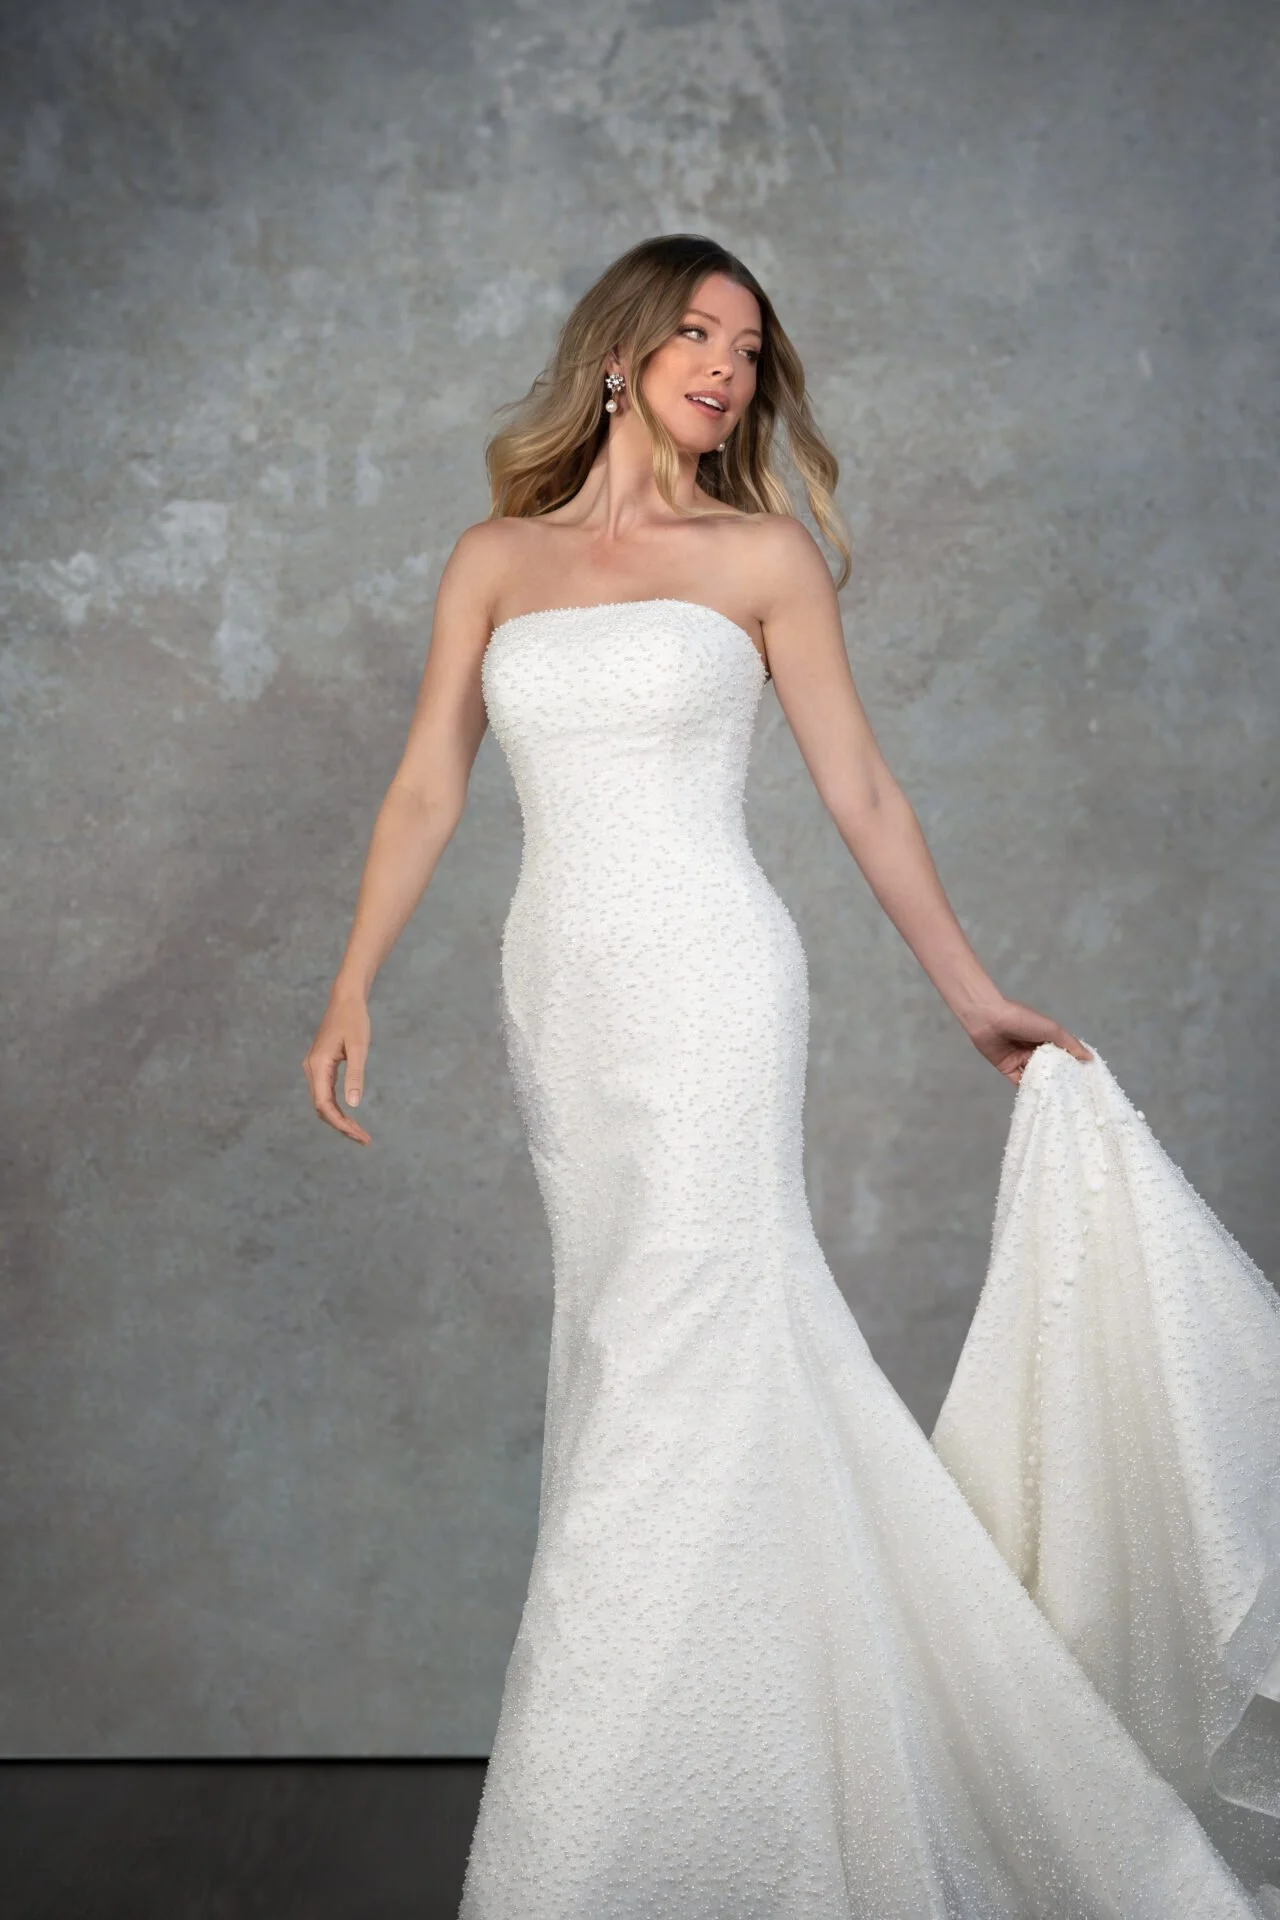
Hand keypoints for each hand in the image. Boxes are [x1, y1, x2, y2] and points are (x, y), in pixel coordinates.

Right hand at [303, 988, 372, 1143]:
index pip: (324, 1105)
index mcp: (318, 1066)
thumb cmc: (354, 1020)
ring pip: (323, 1103)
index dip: (340, 1123)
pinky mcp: (320, 1066)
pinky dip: (337, 1108)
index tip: (358, 1135)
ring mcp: (314, 1068)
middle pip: (322, 1108)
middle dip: (342, 1126)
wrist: (345, 999)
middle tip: (364, 1139)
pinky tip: (350, 1117)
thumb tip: (354, 1104)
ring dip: (340, 1120)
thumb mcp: (359, 1047)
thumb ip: (356, 1075)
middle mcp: (312, 1069)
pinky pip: (325, 1094)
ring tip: (360, 1133)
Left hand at [963, 995, 1092, 1086]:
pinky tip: (1040, 1099)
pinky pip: (1019, 1081)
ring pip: (1035, 1076)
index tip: (1086, 1081)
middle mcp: (1034, 1049)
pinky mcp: (1007, 1068)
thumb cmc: (1023, 1020)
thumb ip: (1070, 1044)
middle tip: (1075, 1096)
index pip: (1063, 1054)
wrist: (989, 1020)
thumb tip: (1089, 1058)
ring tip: (1060, 1101)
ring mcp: (1020, 1059)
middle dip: (1059, 1078)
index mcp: (1046, 1037)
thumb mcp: (1051, 1029)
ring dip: (1044, 1085)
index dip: (1073, 1066)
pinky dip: (1027, 1089)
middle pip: (1049, 1067)